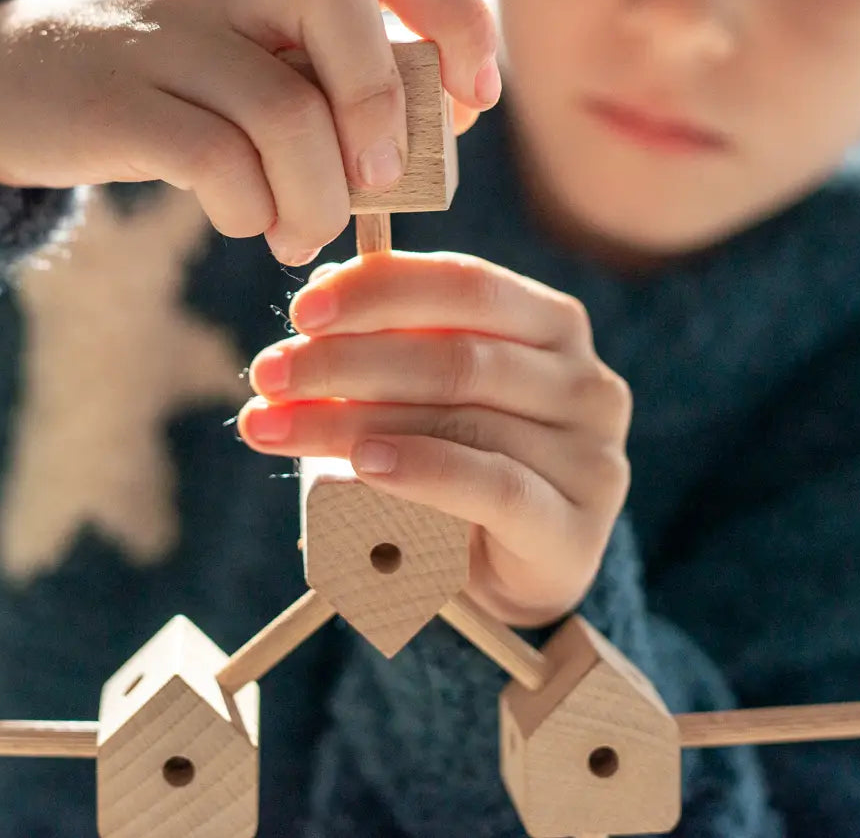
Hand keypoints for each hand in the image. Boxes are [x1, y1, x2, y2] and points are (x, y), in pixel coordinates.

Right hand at [0, 0, 498, 264]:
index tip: (471, 105)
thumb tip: (437, 132)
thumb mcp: (257, 58)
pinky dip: (252, 210)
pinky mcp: (121, 102)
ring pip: (285, 108)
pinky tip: (250, 223)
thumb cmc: (175, 83)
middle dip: (383, 107)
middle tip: (382, 183)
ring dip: (318, 197)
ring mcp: (172, 36)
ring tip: (304, 232)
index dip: (457, 19)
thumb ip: (337, 79)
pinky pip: (214, 160)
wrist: (16, 75)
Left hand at [240, 251, 631, 627]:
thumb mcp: (427, 390)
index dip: (381, 291)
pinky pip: (493, 488)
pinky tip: (362, 464)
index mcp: (554, 325)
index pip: (467, 285)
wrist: (506, 577)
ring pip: (460, 420)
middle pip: (456, 355)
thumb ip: (392, 333)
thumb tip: (325, 282)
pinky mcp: (574, 530)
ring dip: (351, 421)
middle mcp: (585, 382)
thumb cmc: (458, 461)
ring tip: (276, 426)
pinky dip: (421, 469)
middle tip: (269, 374)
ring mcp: (590, 458)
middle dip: (346, 361)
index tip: (302, 312)